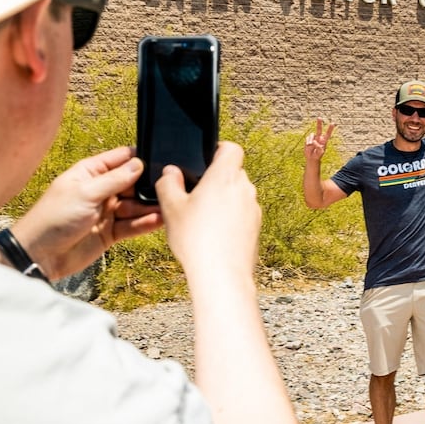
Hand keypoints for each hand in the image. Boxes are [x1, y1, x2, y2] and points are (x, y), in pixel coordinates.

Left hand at [0, 147, 161, 279]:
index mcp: (89, 173)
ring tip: (167, 205)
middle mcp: (100, 191)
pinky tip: (158, 219)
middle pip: (132, 183)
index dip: (138, 158)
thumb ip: (114, 179)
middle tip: (167, 186)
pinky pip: (132, 225)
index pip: (120, 159)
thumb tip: (139, 164)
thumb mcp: (85, 193)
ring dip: (149, 205)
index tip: (159, 159)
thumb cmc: (53, 218)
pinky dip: (145, 223)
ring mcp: (106, 212)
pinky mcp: (110, 233)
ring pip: (134, 206)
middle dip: (148, 184)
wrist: (40, 255)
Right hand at [156, 142, 260, 282]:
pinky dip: (231, 218)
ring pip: (238, 194)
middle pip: (234, 172)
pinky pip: (243, 213)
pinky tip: (214, 234)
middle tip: (196, 195)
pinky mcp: (256, 227)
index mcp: (224, 176)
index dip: (219, 149)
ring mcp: (253, 208)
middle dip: (217, 179)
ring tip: (203, 218)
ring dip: (224, 200)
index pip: (232, 148)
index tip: (206, 159)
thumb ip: (168, 183)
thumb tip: (170, 173)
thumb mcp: (171, 208)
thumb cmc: (196, 239)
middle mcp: (244, 188)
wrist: (222, 275)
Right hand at [304, 118, 334, 160]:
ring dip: (310, 140)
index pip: (328, 134)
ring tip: (310, 146)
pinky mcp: (309, 139)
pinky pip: (307, 138)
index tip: (333, 123)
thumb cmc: (317, 155)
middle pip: (319, 129)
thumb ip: (318, 147)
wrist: (311, 157)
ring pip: (311, 135)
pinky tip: (308, 146)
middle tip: (319, 117)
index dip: (330, 129)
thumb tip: (314, 141)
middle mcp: (319, 138)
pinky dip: (307, 142)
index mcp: (324, 141)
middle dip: (319, 123)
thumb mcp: (320, 153)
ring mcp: (314, 138)